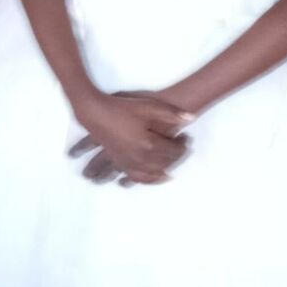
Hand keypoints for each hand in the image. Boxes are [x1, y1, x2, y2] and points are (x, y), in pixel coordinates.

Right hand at [73, 91, 192, 184]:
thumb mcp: (148, 106)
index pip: (173, 150)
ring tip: (172, 166)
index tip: (186, 138)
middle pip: (165, 162)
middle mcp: (140, 158)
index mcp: (149, 144)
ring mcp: (128, 163)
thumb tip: (191, 119)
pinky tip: (153, 177)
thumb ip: (170, 113)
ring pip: (152, 173)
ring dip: (165, 170)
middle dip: (177, 156)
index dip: (183, 145)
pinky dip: (148, 180)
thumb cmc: (122, 108)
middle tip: (183, 148)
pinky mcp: (120, 164)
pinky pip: (137, 178)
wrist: (95, 113)